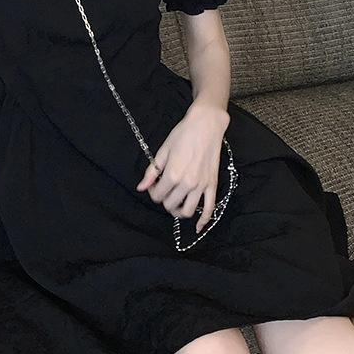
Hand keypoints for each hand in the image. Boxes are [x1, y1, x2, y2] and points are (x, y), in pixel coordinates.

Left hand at [136, 103, 229, 232]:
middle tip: (164, 189)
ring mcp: (201, 185)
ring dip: (180, 211)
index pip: (158, 196)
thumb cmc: (182, 135)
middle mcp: (187, 183)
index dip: (153, 192)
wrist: (206, 125)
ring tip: (176, 203)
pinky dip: (204, 220)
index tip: (154, 184)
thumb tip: (141, 188)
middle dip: (165, 200)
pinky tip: (198, 227)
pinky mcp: (212, 185)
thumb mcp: (163, 150)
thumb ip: (152, 172)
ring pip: (188, 210)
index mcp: (173, 174)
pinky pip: (210, 208)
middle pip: (171, 205)